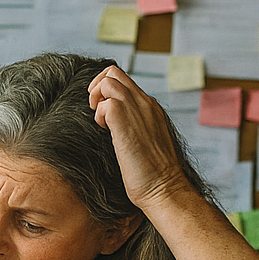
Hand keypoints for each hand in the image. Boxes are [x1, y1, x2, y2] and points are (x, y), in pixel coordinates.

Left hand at [88, 65, 195, 215]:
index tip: (99, 110)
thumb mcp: (143, 141)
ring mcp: (138, 111)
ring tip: (99, 121)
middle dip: (96, 87)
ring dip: (96, 98)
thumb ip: (132, 126)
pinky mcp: (126, 124)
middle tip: (94, 110)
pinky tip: (103, 131)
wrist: (164, 187)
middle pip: (114, 72)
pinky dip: (98, 115)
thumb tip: (113, 126)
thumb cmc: (151, 172)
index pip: (123, 80)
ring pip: (109, 81)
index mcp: (150, 107)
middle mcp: (145, 103)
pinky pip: (106, 103)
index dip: (105, 89)